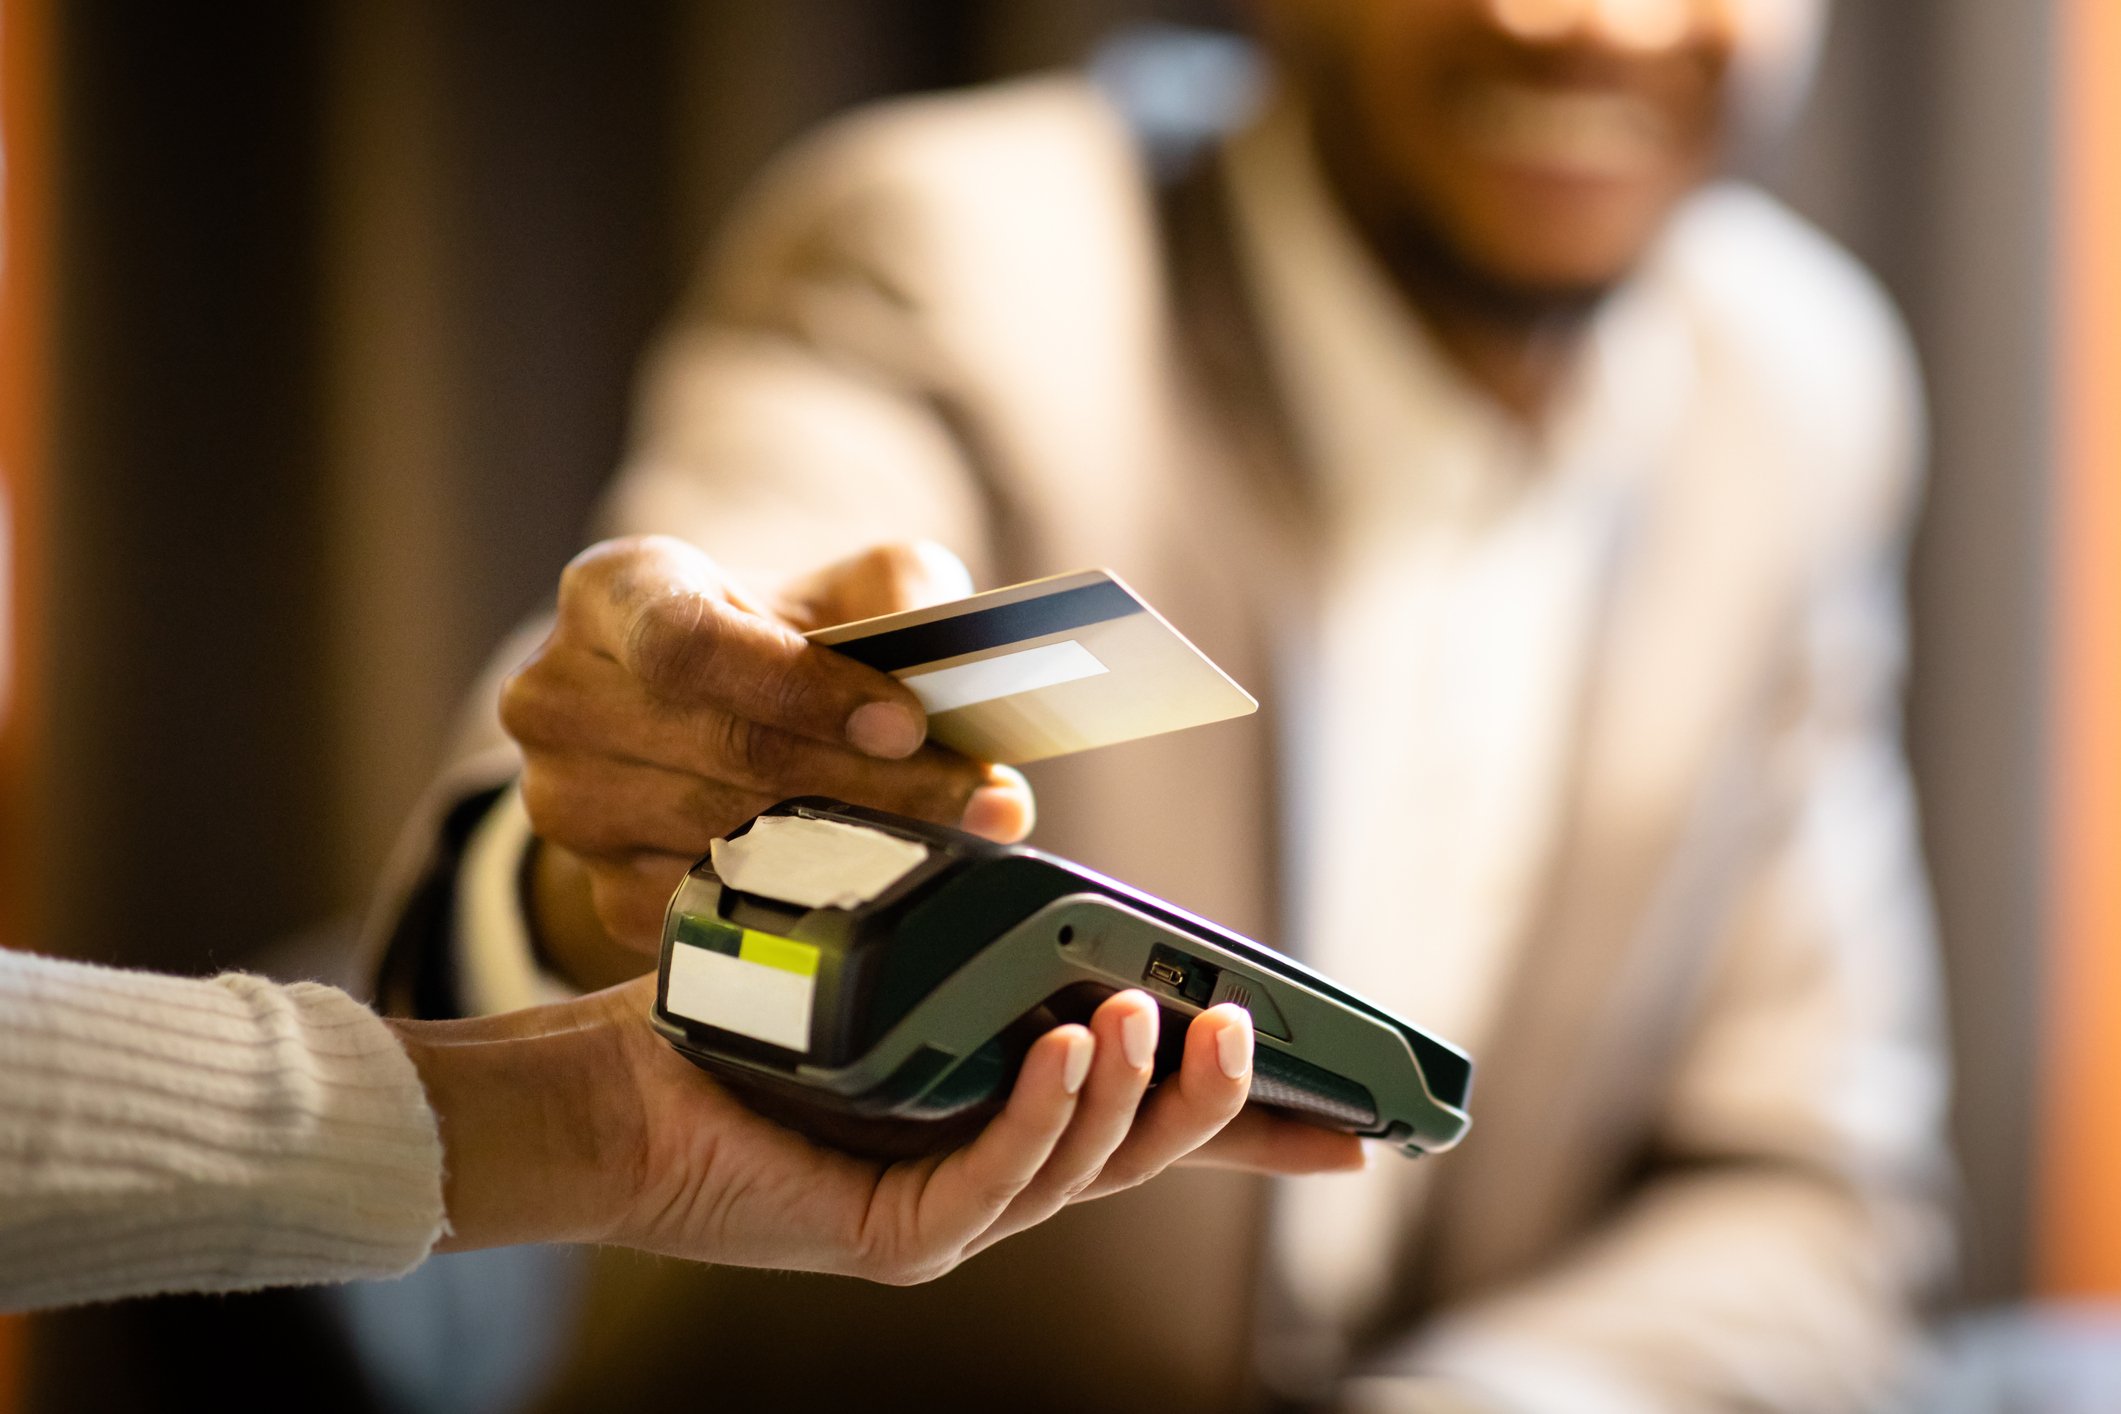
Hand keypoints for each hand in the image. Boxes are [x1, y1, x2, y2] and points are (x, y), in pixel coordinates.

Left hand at [392, 977, 1366, 1280]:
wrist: (605, 1086)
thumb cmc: (735, 1012)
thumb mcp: (881, 953)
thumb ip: (958, 920)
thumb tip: (1020, 824)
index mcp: (1001, 1115)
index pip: (1153, 1126)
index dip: (1254, 1123)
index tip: (1358, 1116)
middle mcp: (989, 1174)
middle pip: (1147, 1156)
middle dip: (1223, 1105)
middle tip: (1257, 1031)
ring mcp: (946, 1214)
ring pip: (1087, 1171)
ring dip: (1138, 1094)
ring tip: (1167, 1017)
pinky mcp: (890, 1232)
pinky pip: (997, 1180)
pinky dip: (1047, 1115)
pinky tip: (1072, 1048)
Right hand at [501, 535, 1034, 985]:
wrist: (708, 712)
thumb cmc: (787, 638)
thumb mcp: (849, 587)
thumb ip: (907, 601)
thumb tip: (967, 679)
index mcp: (610, 592)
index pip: (685, 644)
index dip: (800, 689)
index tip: (907, 722)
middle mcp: (558, 695)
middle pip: (720, 752)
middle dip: (865, 779)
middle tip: (975, 795)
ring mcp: (565, 802)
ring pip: (720, 838)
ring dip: (852, 844)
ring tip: (949, 835)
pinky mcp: (597, 888)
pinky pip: (709, 906)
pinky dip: (803, 900)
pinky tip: (874, 878)